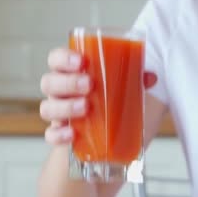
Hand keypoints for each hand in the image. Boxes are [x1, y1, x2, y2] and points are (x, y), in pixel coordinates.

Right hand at [40, 48, 156, 145]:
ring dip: (65, 106)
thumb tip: (150, 77)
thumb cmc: (105, 103)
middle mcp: (59, 92)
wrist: (101, 138)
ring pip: (47, 108)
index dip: (63, 58)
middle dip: (67, 82)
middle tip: (89, 84)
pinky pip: (50, 135)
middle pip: (49, 82)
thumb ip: (133, 79)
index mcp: (69, 74)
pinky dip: (58, 135)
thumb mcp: (120, 89)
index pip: (55, 60)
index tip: (81, 61)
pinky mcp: (59, 135)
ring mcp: (57, 114)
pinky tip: (72, 134)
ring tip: (85, 107)